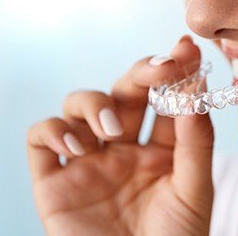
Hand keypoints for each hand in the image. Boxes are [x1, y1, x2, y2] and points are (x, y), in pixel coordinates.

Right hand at [27, 35, 214, 235]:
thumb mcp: (195, 190)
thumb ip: (196, 141)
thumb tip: (196, 89)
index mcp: (160, 149)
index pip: (166, 98)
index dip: (176, 70)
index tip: (186, 48)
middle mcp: (124, 148)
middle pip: (125, 91)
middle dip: (142, 72)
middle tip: (161, 69)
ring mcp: (88, 161)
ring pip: (80, 104)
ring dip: (96, 104)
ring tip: (114, 131)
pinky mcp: (54, 181)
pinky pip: (41, 138)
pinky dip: (54, 131)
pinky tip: (79, 148)